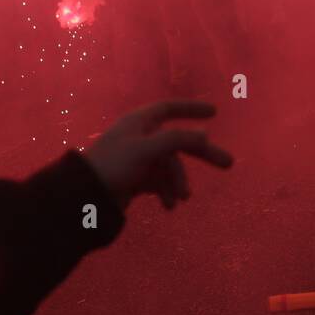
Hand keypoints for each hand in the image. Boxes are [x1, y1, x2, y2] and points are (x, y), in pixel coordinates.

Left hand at [83, 100, 232, 209]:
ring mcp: (139, 158)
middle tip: (229, 164)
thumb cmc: (114, 165)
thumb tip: (205, 135)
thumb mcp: (148, 149)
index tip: (214, 111)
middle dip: (202, 154)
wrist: (85, 198)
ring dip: (178, 182)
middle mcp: (141, 137)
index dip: (192, 108)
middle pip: (179, 141)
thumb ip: (177, 139)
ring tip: (182, 199)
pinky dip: (166, 192)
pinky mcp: (136, 179)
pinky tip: (168, 206)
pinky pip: (160, 181)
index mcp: (140, 122)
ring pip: (171, 166)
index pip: (170, 108)